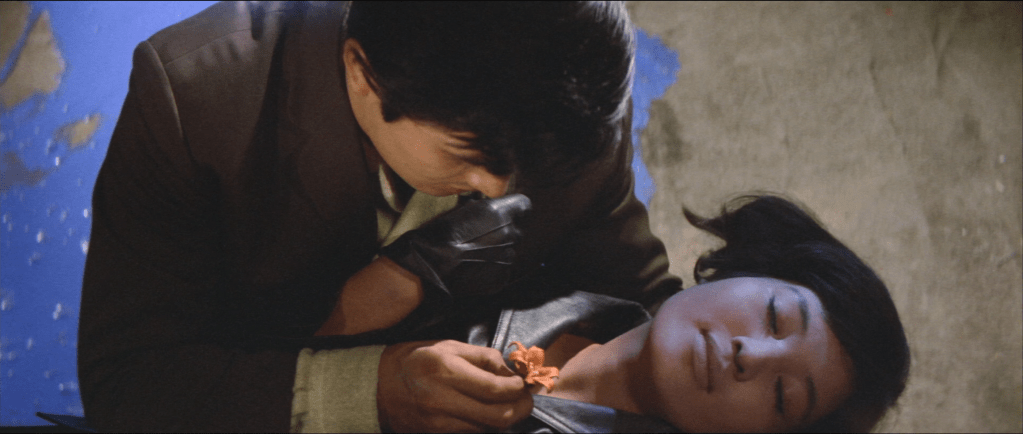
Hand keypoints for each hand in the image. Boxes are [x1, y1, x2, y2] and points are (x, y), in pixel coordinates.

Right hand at [377, 340, 533, 432]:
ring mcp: (436, 421)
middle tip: (526, 402)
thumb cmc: (416, 360)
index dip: (516, 390)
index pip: (493, 388)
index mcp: (444, 368)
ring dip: (504, 419)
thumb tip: (512, 372)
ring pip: (486, 429)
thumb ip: (483, 357)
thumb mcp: (448, 346)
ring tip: (506, 406)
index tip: (522, 385)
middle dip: (520, 410)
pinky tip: (486, 416)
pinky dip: (484, 427)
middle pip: (496, 416)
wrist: (377, 387)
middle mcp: (440, 397)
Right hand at [380, 193, 530, 306]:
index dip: (515, 208)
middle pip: (515, 230)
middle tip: (481, 237)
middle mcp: (509, 234)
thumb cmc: (440, 234)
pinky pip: (501, 270)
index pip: (523, 204)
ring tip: (474, 256)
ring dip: (496, 252)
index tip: (507, 212)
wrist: (431, 265)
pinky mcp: (502, 278)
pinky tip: (473, 268)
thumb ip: (480, 207)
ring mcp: (507, 258)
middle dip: (502, 232)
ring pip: (508, 252)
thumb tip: (484, 205)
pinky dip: (491, 269)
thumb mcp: (459, 209)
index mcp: (500, 213)